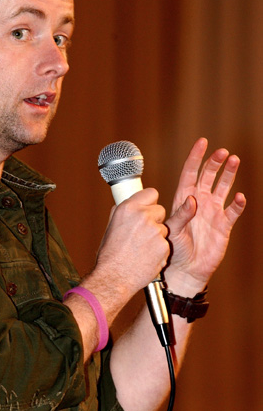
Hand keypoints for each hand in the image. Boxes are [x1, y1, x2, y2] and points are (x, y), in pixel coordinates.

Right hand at [92, 187, 169, 300]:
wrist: (114, 277)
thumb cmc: (110, 255)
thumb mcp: (112, 226)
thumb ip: (124, 213)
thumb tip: (131, 204)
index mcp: (128, 208)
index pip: (151, 193)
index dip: (150, 202)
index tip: (148, 207)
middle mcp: (143, 216)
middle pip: (160, 210)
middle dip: (155, 220)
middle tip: (143, 232)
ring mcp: (155, 231)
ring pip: (163, 229)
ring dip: (156, 237)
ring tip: (141, 249)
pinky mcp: (164, 246)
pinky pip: (165, 244)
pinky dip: (158, 251)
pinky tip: (146, 257)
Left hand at [166, 138, 245, 288]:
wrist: (186, 269)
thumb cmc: (174, 249)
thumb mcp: (172, 231)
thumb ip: (181, 216)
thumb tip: (192, 201)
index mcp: (184, 199)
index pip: (190, 173)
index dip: (196, 158)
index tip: (202, 142)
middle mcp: (200, 201)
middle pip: (208, 176)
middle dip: (214, 163)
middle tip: (222, 152)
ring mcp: (213, 211)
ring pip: (223, 187)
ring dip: (228, 174)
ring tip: (234, 160)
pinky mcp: (224, 224)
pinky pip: (233, 211)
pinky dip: (237, 204)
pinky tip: (239, 197)